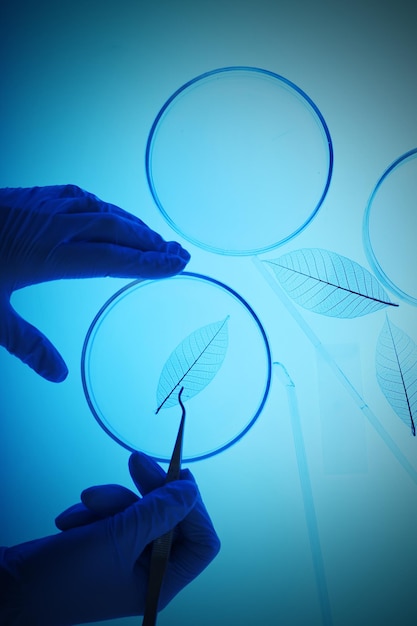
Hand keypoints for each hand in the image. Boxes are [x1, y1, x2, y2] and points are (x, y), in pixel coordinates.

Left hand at [0, 185, 190, 380]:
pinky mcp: (30, 196)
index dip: (148, 263)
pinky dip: (102, 207)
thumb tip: (58, 374)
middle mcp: (53, 226)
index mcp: (48, 255)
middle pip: (116, 230)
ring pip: (101, 211)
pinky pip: (79, 197)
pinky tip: (107, 213)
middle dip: (151, 242)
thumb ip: (27, 345)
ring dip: (131, 224)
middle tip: (177, 252)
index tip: (176, 264)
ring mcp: (42, 206)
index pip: (113, 258)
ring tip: (153, 238)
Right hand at [0, 452, 219, 624]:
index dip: (193, 508)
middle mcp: (149, 571)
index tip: (177, 477)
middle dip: (149, 490)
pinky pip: (115, 516)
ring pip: (139, 512)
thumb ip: (157, 512)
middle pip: (171, 518)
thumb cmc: (61, 577)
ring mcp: (127, 558)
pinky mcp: (106, 545)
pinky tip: (71, 520)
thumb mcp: (115, 538)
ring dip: (113, 501)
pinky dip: (96, 512)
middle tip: (136, 460)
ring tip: (86, 504)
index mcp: (161, 582)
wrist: (8, 588)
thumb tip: (190, 490)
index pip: (202, 541)